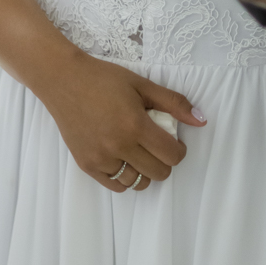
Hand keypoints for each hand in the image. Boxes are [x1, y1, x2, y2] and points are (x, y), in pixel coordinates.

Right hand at [40, 50, 205, 191]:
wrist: (63, 80)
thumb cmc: (104, 79)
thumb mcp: (143, 85)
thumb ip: (174, 103)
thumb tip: (201, 121)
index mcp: (135, 125)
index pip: (172, 155)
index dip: (179, 150)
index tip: (173, 141)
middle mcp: (118, 146)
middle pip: (158, 173)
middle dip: (164, 161)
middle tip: (156, 145)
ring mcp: (100, 159)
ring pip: (138, 183)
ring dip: (145, 171)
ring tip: (139, 152)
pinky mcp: (86, 165)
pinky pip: (116, 185)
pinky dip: (125, 177)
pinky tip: (123, 159)